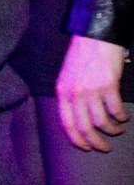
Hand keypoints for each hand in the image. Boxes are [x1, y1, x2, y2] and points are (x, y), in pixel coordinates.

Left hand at [57, 35, 128, 151]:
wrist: (95, 36)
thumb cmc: (82, 57)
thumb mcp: (68, 77)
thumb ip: (71, 96)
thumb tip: (79, 117)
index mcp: (62, 91)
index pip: (66, 123)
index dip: (76, 139)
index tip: (86, 148)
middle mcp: (74, 92)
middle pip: (84, 127)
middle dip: (95, 142)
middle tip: (104, 147)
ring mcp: (91, 89)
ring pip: (101, 122)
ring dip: (112, 130)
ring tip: (117, 129)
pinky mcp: (108, 85)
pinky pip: (115, 110)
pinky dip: (121, 117)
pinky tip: (123, 116)